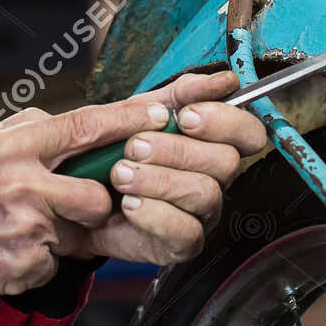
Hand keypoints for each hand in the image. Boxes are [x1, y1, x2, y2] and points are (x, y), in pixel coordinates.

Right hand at [0, 72, 264, 295]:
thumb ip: (32, 132)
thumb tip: (77, 124)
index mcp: (15, 146)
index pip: (84, 126)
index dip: (128, 120)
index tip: (163, 112)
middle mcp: (24, 184)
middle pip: (96, 190)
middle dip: (102, 197)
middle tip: (88, 196)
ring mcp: (28, 227)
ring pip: (82, 228)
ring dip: (69, 230)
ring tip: (30, 224)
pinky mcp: (28, 263)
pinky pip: (58, 259)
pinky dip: (43, 256)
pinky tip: (12, 248)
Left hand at [82, 71, 266, 264]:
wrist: (76, 191)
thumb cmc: (112, 148)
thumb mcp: (140, 110)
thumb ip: (179, 93)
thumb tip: (223, 81)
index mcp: (212, 142)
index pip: (248, 132)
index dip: (226, 121)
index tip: (185, 115)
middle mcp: (214, 178)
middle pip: (227, 162)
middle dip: (178, 149)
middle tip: (134, 145)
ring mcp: (201, 213)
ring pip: (206, 194)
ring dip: (159, 180)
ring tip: (119, 173)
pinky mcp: (182, 243)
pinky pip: (187, 232)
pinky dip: (155, 214)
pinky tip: (128, 203)